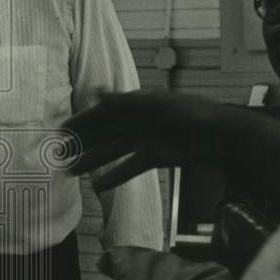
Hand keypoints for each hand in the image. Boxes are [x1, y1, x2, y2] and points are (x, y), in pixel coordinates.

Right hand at [62, 89, 224, 190]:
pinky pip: (131, 166)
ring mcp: (147, 139)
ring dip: (92, 161)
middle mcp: (138, 121)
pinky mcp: (157, 157)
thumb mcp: (154, 105)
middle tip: (58, 155)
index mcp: (136, 104)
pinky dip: (116, 176)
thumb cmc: (189, 114)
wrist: (222, 136)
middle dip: (82, 143)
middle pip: (104, 133)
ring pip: (113, 151)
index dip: (82, 122)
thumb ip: (124, 102)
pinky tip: (98, 186)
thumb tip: (96, 92)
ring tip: (70, 172)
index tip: (61, 132)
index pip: (102, 113)